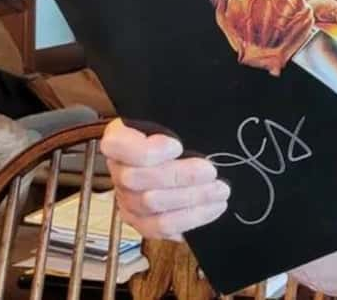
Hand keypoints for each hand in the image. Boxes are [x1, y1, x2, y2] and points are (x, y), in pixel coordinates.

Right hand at [100, 118, 229, 240]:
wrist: (195, 162)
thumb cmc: (188, 136)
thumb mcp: (184, 119)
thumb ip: (185, 116)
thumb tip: (203, 110)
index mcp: (121, 138)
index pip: (115, 145)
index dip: (145, 150)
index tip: (177, 145)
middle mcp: (118, 169)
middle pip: (136, 178)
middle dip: (180, 176)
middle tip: (212, 171)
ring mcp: (127, 198)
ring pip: (150, 204)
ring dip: (191, 198)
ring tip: (220, 190)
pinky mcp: (142, 222)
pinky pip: (160, 227)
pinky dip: (191, 218)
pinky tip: (214, 207)